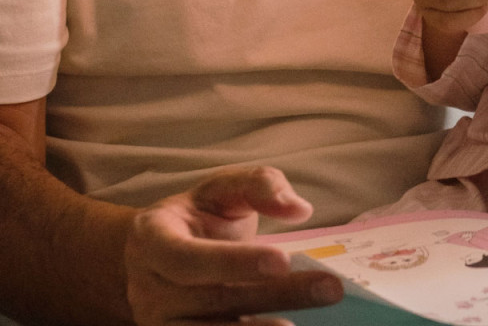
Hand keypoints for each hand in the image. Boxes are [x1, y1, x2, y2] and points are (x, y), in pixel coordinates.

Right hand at [124, 167, 342, 325]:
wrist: (156, 256)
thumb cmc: (198, 216)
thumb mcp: (222, 188)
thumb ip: (260, 185)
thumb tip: (298, 209)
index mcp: (152, 238)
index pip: (188, 257)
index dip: (233, 262)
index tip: (283, 259)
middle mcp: (149, 289)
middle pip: (214, 300)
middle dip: (274, 295)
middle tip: (329, 289)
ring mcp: (160, 325)